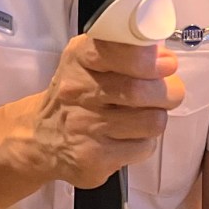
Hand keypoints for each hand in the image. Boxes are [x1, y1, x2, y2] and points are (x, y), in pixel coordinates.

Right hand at [28, 35, 181, 190]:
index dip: (149, 58)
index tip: (166, 64)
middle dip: (168, 93)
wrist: (41, 139)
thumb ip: (128, 53)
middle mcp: (78, 90)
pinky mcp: (94, 159)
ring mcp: (85, 127)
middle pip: (141, 90)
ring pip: (152, 121)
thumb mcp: (90, 61)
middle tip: (167, 95)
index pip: (118, 49)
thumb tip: (165, 58)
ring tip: (141, 118)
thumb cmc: (76, 97)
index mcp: (80, 57)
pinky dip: (143, 143)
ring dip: (156, 119)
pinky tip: (127, 139)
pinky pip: (143, 147)